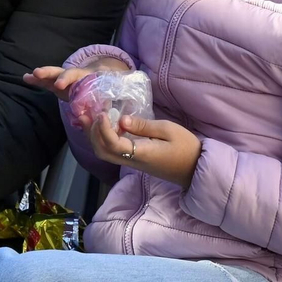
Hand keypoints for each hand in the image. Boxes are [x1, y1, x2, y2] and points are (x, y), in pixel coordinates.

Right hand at [24, 59, 131, 115]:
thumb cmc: (113, 90)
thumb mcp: (118, 96)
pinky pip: (48, 83)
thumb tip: (114, 111)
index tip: (60, 84)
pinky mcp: (61, 87)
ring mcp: (68, 81)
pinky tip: (26, 78)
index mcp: (91, 78)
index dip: (69, 79)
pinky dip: (38, 81)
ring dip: (42, 75)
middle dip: (52, 73)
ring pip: (54, 76)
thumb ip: (115, 102)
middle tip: (39, 74)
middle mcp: (78, 77)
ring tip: (30, 75)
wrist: (109, 83)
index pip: (79, 77)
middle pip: (65, 73)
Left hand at [88, 113, 202, 188]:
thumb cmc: (186, 147)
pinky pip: (113, 151)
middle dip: (91, 133)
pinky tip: (104, 125)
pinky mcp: (134, 161)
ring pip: (105, 153)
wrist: (195, 168)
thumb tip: (121, 120)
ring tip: (88, 117)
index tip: (102, 112)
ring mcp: (132, 163)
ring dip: (94, 136)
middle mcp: (132, 161)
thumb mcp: (168, 130)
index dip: (103, 129)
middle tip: (86, 112)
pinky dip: (103, 138)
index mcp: (141, 153)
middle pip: (102, 151)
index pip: (113, 144)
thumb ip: (144, 126)